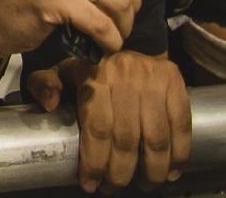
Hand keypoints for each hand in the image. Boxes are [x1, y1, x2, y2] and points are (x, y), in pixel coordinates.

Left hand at [29, 54, 190, 192]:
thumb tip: (50, 104)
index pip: (97, 127)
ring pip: (155, 137)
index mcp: (94, 76)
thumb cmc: (93, 66)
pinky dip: (179, 154)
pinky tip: (171, 172)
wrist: (131, 43)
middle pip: (126, 138)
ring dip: (152, 170)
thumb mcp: (61, 70)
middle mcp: (124, 78)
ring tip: (145, 185)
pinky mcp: (175, 83)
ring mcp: (153, 80)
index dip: (95, 161)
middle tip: (114, 188)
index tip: (90, 184)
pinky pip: (181, 125)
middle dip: (120, 172)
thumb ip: (44, 84)